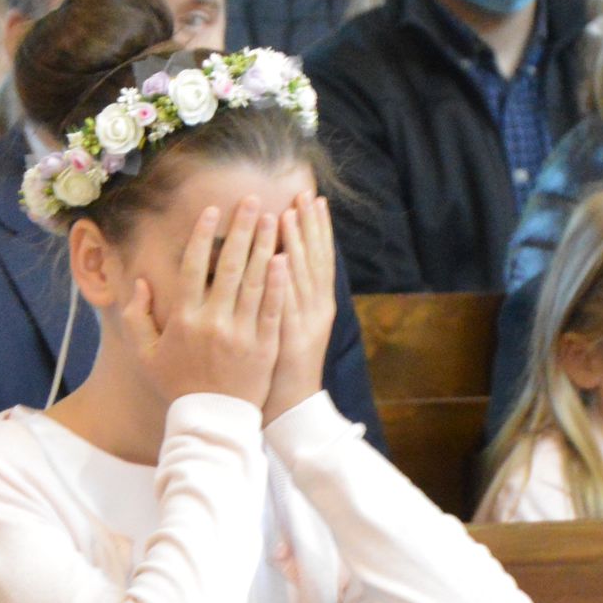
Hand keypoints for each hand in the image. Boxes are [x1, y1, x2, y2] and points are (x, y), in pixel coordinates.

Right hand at [119, 204, 284, 410]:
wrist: (211, 421)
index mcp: (184, 318)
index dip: (204, 234)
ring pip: (254, 281)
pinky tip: (284, 257)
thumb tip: (140, 283)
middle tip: (252, 200)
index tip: (213, 210)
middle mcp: (213, 320)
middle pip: (229, 265)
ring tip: (272, 218)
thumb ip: (138, 317)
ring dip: (263, 245)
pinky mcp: (264, 346)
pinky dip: (278, 282)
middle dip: (241, 228)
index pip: (194, 266)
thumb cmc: (177, 385)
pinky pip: (272, 308)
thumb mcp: (146, 354)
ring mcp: (240, 333)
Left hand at [261, 195, 336, 423]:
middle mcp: (316, 311)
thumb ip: (291, 298)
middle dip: (311, 226)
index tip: (314, 200)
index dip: (319, 229)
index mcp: (318, 307)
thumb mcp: (294, 329)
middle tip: (306, 193)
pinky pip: (287, 304)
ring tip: (290, 213)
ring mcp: (304, 325)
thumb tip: (283, 264)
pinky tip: (282, 256)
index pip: (321, 259)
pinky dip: (286, 280)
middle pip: (316, 261)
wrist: (291, 410)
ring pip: (302, 277)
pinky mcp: (288, 339)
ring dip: (298, 244)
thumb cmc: (285, 370)